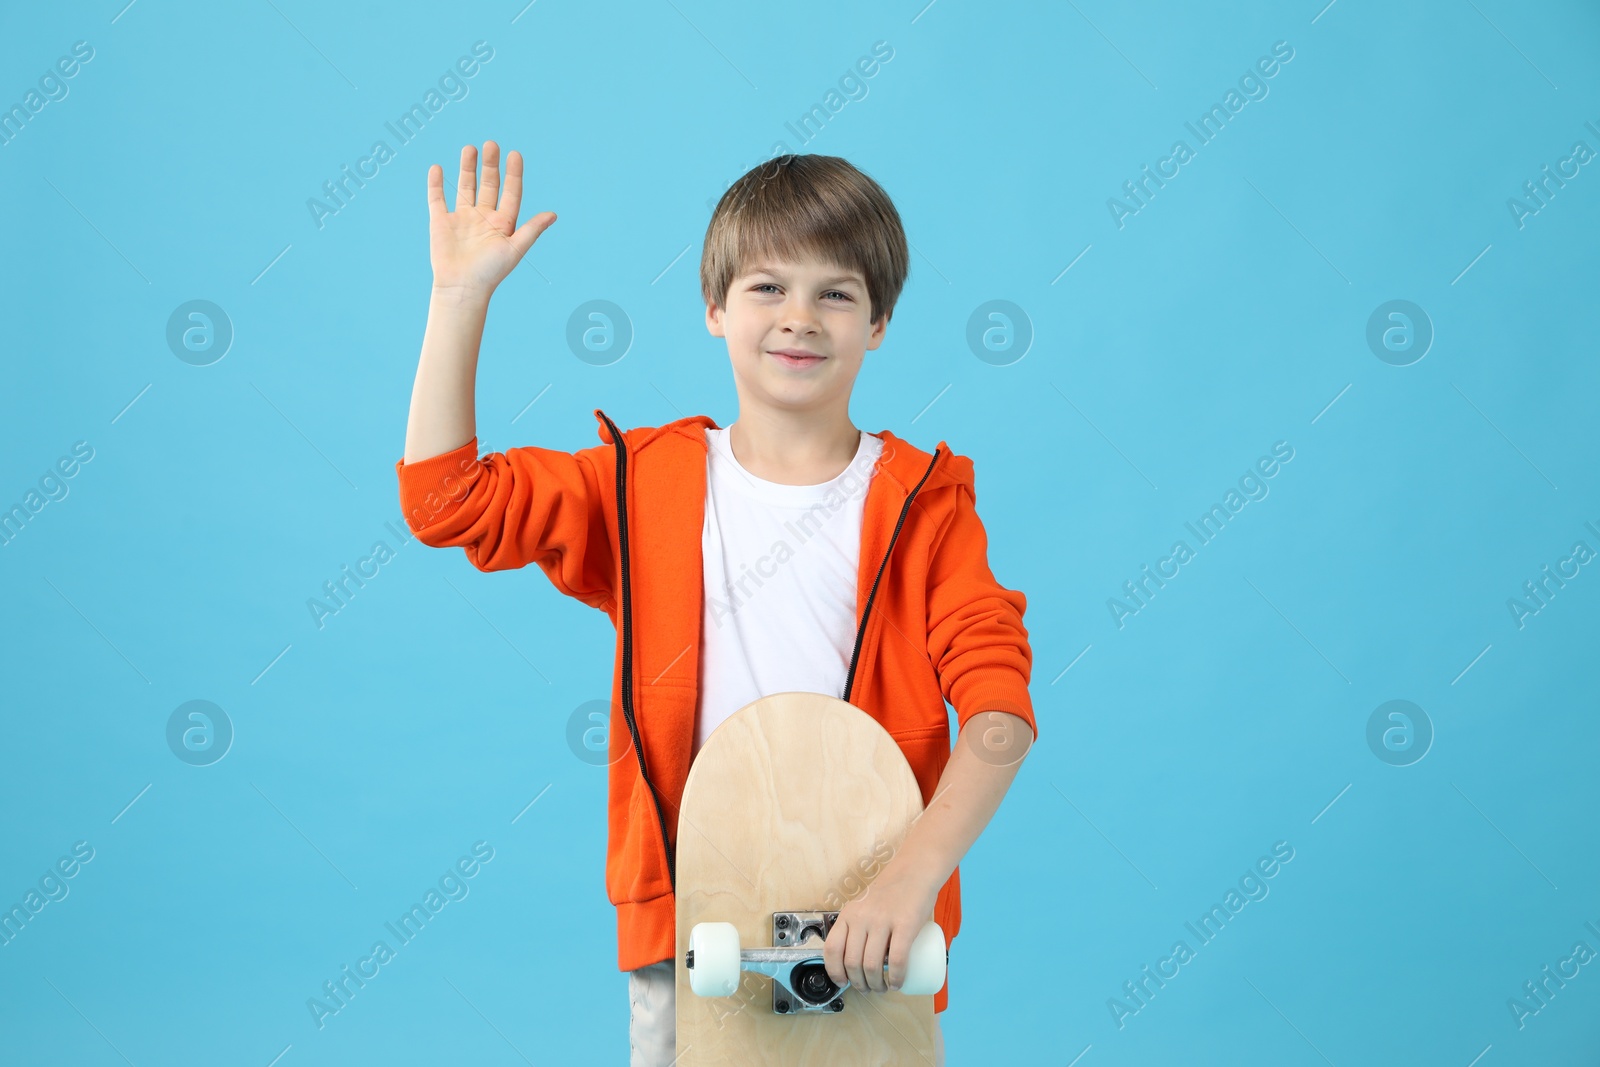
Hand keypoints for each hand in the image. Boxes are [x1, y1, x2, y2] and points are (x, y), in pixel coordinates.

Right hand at [426, 140, 555, 296]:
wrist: (462, 289)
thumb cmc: (491, 273)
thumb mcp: (515, 249)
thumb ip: (532, 230)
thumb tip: (554, 214)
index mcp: (503, 223)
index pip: (511, 192)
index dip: (513, 174)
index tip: (514, 154)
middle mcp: (483, 218)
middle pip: (489, 184)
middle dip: (490, 165)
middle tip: (491, 144)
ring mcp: (462, 219)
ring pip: (466, 187)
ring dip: (467, 168)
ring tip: (470, 148)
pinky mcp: (441, 223)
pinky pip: (437, 199)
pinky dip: (436, 184)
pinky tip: (438, 167)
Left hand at [822, 861, 940, 993]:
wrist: (915, 871)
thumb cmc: (891, 891)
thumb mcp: (864, 905)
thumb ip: (857, 925)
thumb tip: (854, 959)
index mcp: (849, 914)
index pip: (832, 949)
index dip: (835, 971)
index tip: (842, 982)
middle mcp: (862, 917)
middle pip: (852, 963)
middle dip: (859, 984)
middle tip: (868, 989)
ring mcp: (883, 920)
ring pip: (872, 965)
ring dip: (876, 985)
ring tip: (883, 988)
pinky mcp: (905, 924)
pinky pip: (897, 959)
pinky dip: (896, 978)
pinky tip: (898, 983)